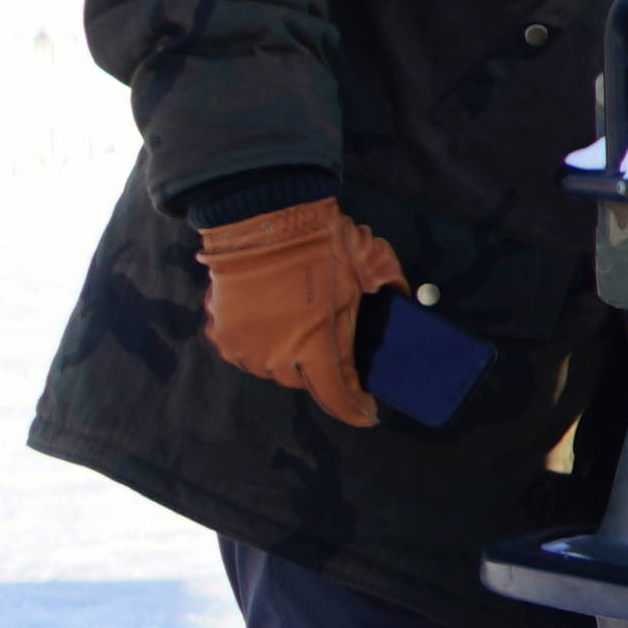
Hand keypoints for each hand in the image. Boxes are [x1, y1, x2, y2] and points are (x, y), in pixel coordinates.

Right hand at [195, 195, 404, 426]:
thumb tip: (405, 299)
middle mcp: (277, 354)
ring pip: (272, 369)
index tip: (368, 413)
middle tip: (333, 353)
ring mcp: (245, 345)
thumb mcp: (372, 262)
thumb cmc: (322, 240)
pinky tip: (271, 328)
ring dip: (288, 360)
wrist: (265, 214)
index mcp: (316, 345)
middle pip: (305, 382)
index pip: (338, 397)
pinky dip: (259, 346)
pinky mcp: (221, 331)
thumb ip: (393, 287)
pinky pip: (244, 352)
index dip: (356, 410)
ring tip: (300, 334)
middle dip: (323, 373)